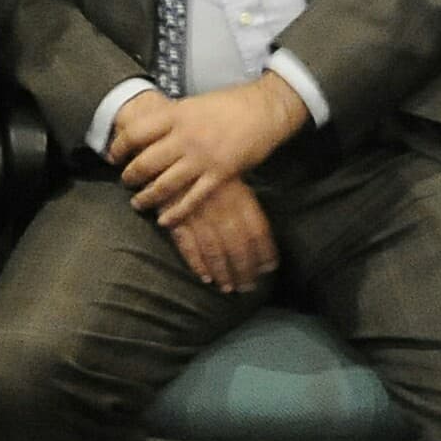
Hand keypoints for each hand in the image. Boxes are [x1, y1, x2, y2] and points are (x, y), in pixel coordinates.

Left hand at [111, 77, 307, 219]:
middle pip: (145, 162)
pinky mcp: (219, 175)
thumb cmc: (228, 104)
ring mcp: (202, 158)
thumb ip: (171, 120)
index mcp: (176, 115)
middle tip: (125, 181)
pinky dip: (176, 213)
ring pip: (164, 184)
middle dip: (130, 176)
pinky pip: (192, 199)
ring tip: (138, 203)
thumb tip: (147, 132)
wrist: (264, 110)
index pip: (135, 133)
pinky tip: (165, 220)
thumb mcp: (193, 104)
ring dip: (147, 197)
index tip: (113, 156)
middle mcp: (185, 137)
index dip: (119, 147)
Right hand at [161, 173, 277, 292]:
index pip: (258, 230)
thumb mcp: (231, 178)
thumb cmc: (206, 167)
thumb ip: (245, 204)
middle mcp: (221, 207)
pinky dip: (197, 263)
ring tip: (229, 288)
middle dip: (244, 269)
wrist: (172, 152)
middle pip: (238, 245)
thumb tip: (258, 234)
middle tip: (248, 287)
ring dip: (223, 272)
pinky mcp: (175, 217)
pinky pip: (188, 245)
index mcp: (239, 196)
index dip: (264, 252)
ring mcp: (198, 213)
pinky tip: (206, 277)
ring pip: (215, 249)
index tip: (269, 268)